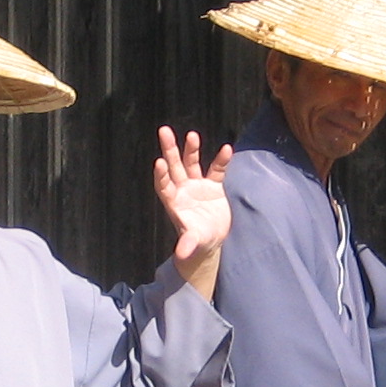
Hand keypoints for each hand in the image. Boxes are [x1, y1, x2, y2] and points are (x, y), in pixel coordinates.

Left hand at [154, 127, 231, 260]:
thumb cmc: (197, 241)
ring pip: (192, 163)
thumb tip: (181, 255)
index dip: (161, 175)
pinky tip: (226, 149)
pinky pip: (216, 170)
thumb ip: (187, 245)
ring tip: (192, 135)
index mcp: (174, 202)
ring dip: (191, 150)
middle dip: (169, 150)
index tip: (159, 162)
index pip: (164, 185)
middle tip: (163, 131)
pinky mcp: (213, 186)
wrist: (211, 240)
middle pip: (174, 166)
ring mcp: (197, 186)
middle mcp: (183, 190)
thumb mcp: (193, 243)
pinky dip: (220, 160)